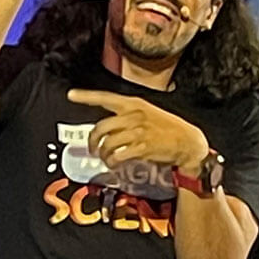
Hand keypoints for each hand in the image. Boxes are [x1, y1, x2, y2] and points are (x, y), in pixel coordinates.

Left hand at [68, 89, 210, 172]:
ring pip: (107, 143)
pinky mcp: (141, 147)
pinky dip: (112, 162)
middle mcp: (133, 115)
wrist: (187, 140)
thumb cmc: (167, 127)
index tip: (71, 95)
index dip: (86, 96)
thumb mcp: (147, 112)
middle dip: (92, 140)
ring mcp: (137, 131)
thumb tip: (108, 127)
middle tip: (92, 148)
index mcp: (133, 103)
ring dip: (102, 154)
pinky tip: (113, 163)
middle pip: (101, 127)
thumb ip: (127, 116)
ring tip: (105, 158)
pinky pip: (117, 155)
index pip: (105, 97)